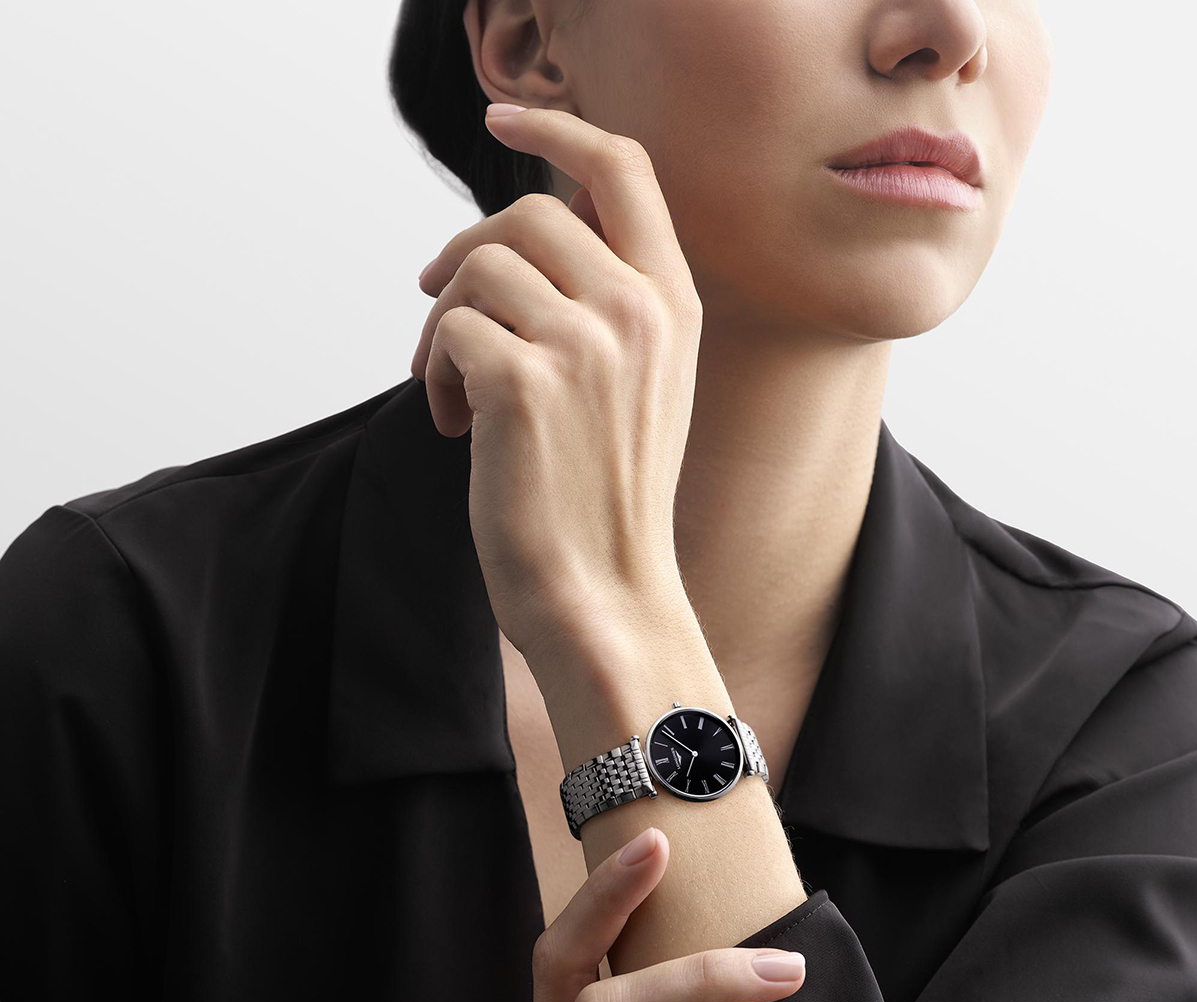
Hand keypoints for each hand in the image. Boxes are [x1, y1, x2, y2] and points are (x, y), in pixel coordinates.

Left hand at [410, 106, 703, 668]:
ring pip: (477, 270)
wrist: (604, 596)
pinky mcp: (524, 383)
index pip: (622, 171)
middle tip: (437, 314)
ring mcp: (586, 344)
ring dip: (443, 327)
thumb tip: (516, 243)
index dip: (558, 133)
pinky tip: (453, 428)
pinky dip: (432, 375)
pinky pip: (448, 332)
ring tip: (452, 395)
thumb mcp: (638, 391)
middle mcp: (639, 311)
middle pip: (524, 216)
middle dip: (464, 259)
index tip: (504, 120)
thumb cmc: (607, 503)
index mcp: (674, 306)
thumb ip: (606, 308)